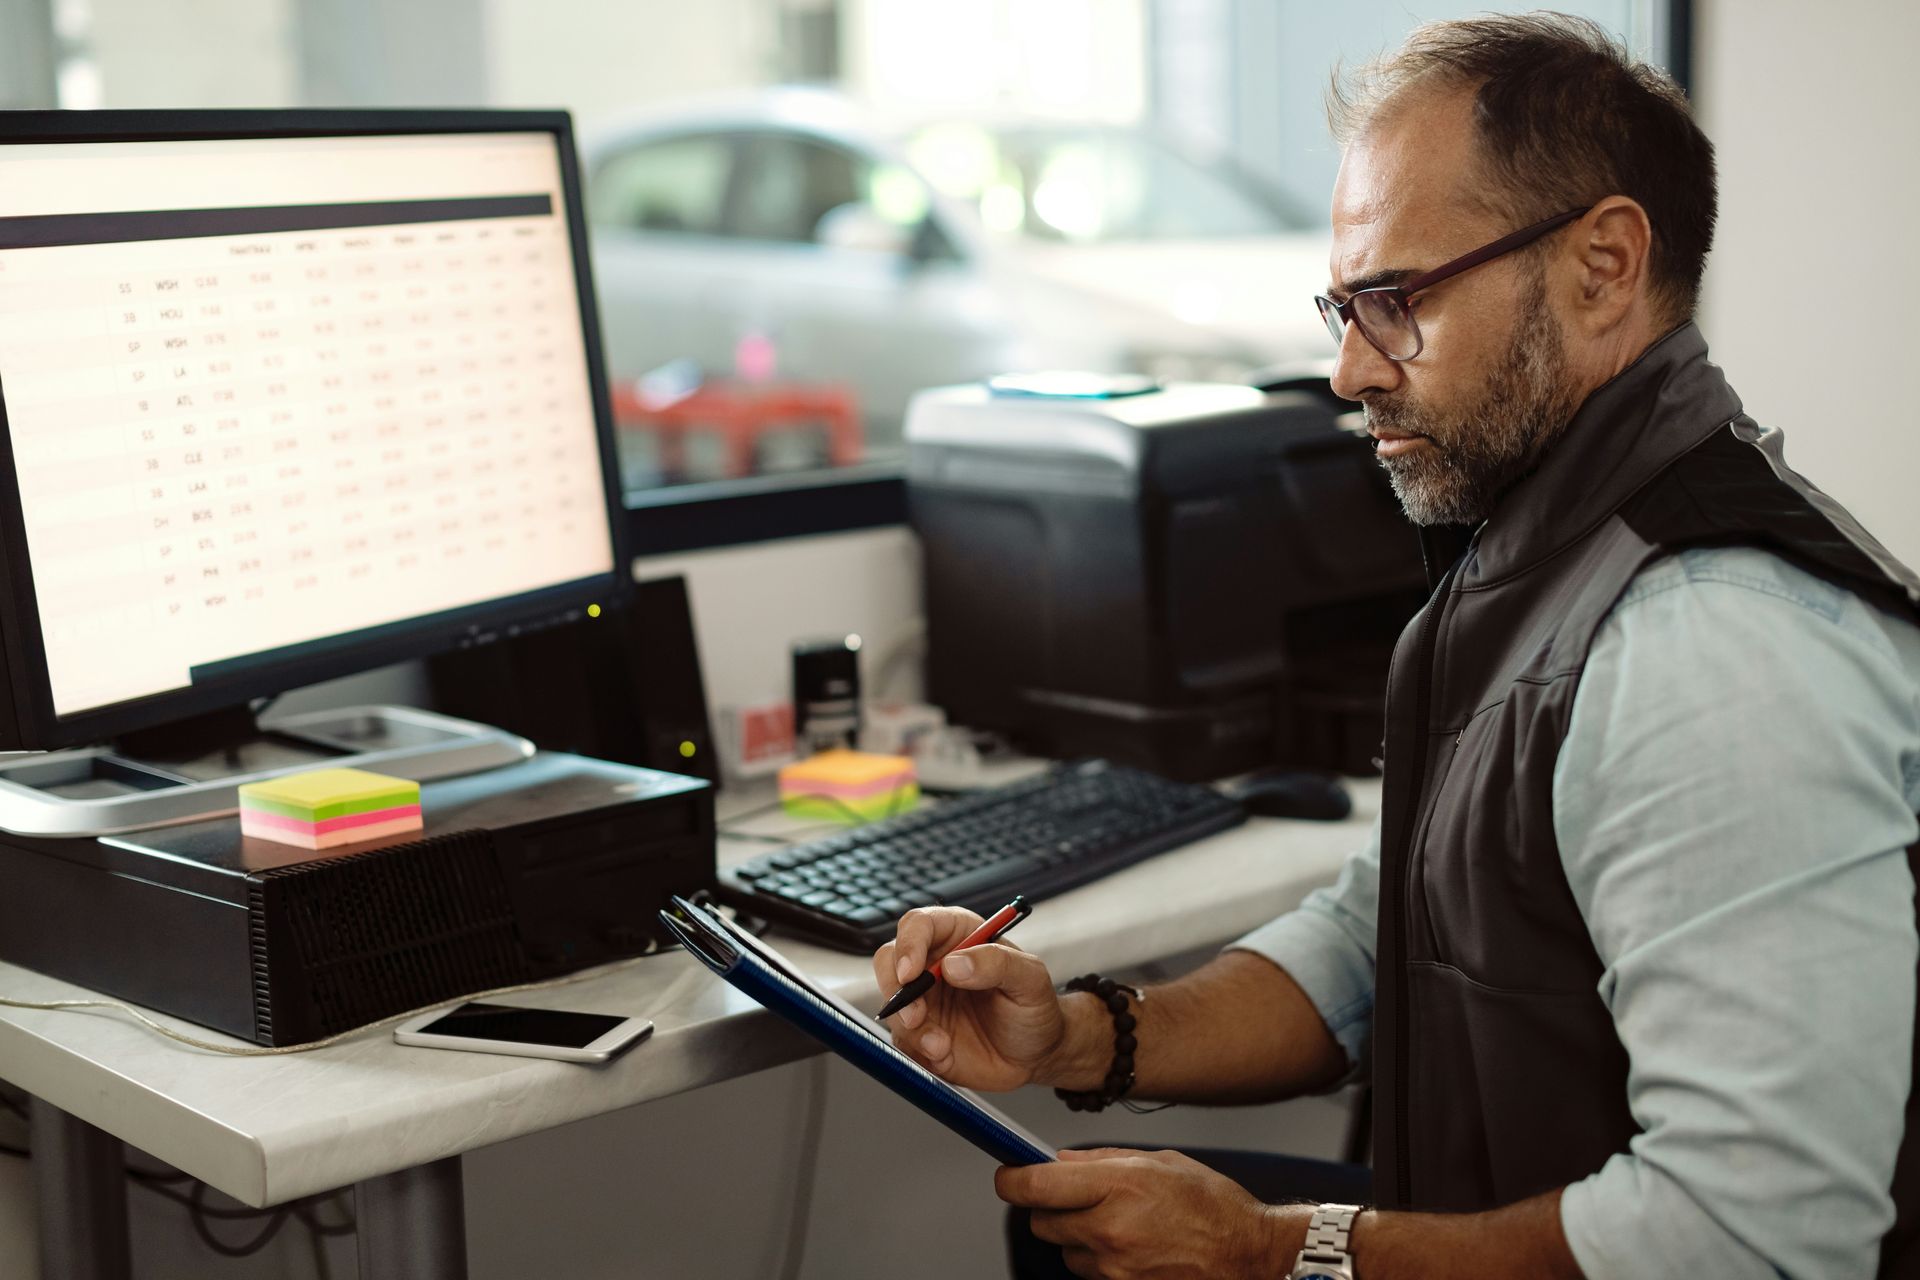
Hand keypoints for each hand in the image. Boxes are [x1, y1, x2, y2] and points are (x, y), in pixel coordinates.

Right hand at [871, 906, 1066, 1090]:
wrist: (1037, 1055)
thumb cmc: (1035, 1009)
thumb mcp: (1031, 980)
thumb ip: (997, 964)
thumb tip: (954, 963)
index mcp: (960, 936)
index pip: (920, 924)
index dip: (909, 944)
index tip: (911, 972)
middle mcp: (935, 963)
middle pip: (890, 959)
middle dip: (895, 988)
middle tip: (915, 1016)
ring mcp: (925, 999)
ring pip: (892, 1004)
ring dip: (910, 1028)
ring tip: (941, 1046)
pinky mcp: (920, 1033)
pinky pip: (902, 1039)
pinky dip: (917, 1051)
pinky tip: (944, 1056)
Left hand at [996, 1148, 1288, 1279]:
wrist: (1250, 1255)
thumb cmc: (1211, 1204)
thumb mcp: (1157, 1161)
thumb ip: (1100, 1161)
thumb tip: (1057, 1160)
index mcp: (1118, 1185)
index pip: (1034, 1185)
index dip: (1012, 1178)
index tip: (1009, 1173)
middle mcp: (1110, 1229)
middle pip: (1040, 1223)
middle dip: (1050, 1209)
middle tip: (1076, 1198)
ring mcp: (1115, 1268)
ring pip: (1065, 1252)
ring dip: (1078, 1238)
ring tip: (1121, 1225)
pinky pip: (1090, 1274)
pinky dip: (1100, 1261)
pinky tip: (1133, 1247)